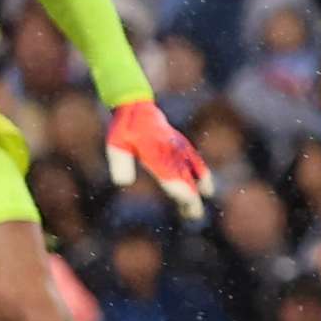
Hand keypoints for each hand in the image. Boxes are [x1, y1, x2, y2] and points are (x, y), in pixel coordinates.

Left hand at [106, 99, 215, 224]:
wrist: (136, 104)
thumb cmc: (124, 127)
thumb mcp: (115, 144)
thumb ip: (120, 162)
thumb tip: (124, 183)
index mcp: (157, 154)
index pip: (172, 177)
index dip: (181, 191)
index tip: (188, 204)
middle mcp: (171, 152)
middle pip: (185, 178)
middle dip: (190, 197)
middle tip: (194, 215)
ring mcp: (178, 147)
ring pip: (193, 171)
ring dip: (198, 187)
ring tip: (200, 203)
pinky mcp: (181, 144)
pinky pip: (195, 160)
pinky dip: (202, 173)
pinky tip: (205, 184)